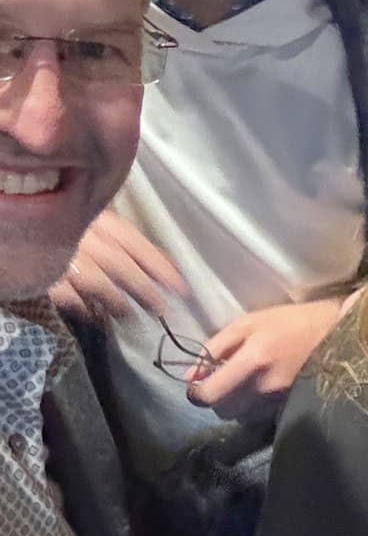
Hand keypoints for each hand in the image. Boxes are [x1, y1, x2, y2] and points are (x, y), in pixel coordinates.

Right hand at [49, 210, 184, 320]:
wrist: (18, 226)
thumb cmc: (61, 227)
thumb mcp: (93, 227)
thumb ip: (119, 244)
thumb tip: (162, 269)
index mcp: (96, 218)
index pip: (132, 240)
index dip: (158, 264)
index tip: (181, 287)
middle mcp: (79, 232)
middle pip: (117, 263)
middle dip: (143, 288)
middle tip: (162, 310)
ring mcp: (59, 252)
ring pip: (93, 279)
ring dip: (116, 301)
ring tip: (129, 316)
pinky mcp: (40, 272)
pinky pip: (64, 292)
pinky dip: (81, 306)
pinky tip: (93, 316)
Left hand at [185, 298, 343, 419]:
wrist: (335, 332)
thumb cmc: (288, 322)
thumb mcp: (247, 323)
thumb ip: (214, 347)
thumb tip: (189, 376)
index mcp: (252, 361)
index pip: (210, 395)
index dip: (196, 394)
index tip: (197, 385)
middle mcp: (265, 387)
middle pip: (222, 410)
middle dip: (216, 398)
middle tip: (222, 380)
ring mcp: (280, 401)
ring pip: (240, 417)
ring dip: (235, 404)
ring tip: (244, 384)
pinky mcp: (290, 407)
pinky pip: (258, 417)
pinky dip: (252, 407)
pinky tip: (260, 389)